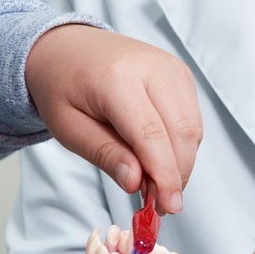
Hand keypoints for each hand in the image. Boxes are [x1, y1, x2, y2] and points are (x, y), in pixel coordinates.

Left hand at [24, 24, 200, 213]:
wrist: (67, 47)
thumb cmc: (62, 87)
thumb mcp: (68, 128)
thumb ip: (104, 154)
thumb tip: (136, 183)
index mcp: (116, 78)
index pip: (151, 134)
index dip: (163, 175)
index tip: (167, 206)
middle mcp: (151, 67)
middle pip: (180, 132)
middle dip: (176, 174)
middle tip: (161, 205)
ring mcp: (170, 67)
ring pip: (192, 128)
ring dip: (181, 163)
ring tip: (155, 183)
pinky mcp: (180, 73)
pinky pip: (192, 118)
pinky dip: (182, 145)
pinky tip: (158, 156)